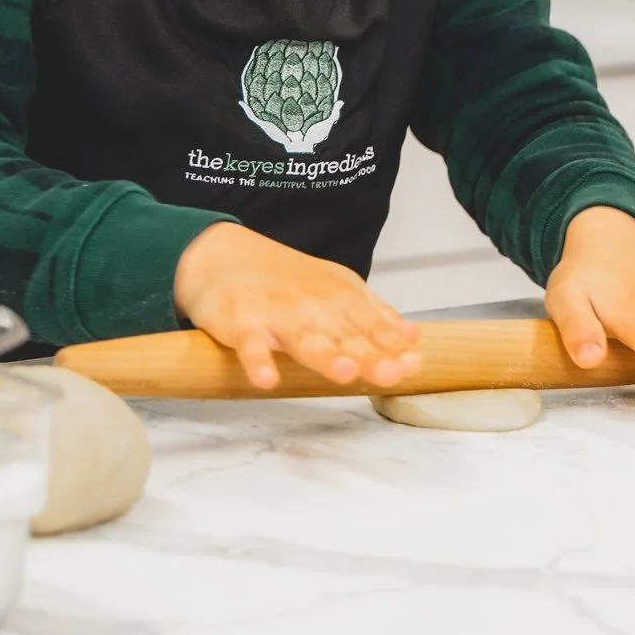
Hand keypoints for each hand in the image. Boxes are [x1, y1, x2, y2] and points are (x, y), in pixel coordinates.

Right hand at [172, 222, 422, 389]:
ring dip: (324, 356)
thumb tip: (413, 338)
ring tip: (344, 372)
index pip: (372, 327)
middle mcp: (313, 306)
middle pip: (345, 336)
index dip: (392, 347)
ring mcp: (277, 314)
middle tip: (390, 373)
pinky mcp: (241, 321)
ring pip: (304, 339)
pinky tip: (266, 378)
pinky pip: (250, 345)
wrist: (221, 255)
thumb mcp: (336, 289)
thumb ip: (374, 316)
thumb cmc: (283, 280)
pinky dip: (257, 361)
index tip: (413, 365)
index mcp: (340, 299)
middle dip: (369, 355)